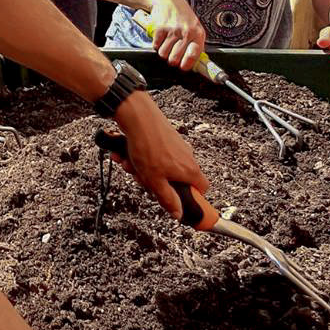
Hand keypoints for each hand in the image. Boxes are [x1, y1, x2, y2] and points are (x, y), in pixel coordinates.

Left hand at [113, 92, 207, 216]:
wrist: (137, 116)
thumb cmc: (148, 145)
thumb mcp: (155, 181)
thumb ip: (167, 199)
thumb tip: (178, 213)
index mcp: (189, 170)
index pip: (202, 189)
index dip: (192, 197)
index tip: (179, 201)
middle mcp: (187, 156)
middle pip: (175, 179)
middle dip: (156, 182)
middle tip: (143, 179)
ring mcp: (176, 146)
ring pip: (161, 167)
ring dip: (143, 169)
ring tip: (130, 163)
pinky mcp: (165, 138)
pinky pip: (154, 154)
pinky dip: (141, 156)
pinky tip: (127, 154)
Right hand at [142, 0, 207, 70]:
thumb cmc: (181, 14)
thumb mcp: (194, 26)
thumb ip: (195, 43)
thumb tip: (195, 63)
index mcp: (198, 33)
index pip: (194, 55)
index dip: (186, 64)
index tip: (183, 67)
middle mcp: (186, 32)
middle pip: (175, 59)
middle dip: (171, 60)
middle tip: (172, 54)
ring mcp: (173, 30)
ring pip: (164, 54)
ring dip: (163, 51)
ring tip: (167, 43)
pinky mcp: (160, 29)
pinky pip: (156, 46)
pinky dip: (156, 44)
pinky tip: (161, 37)